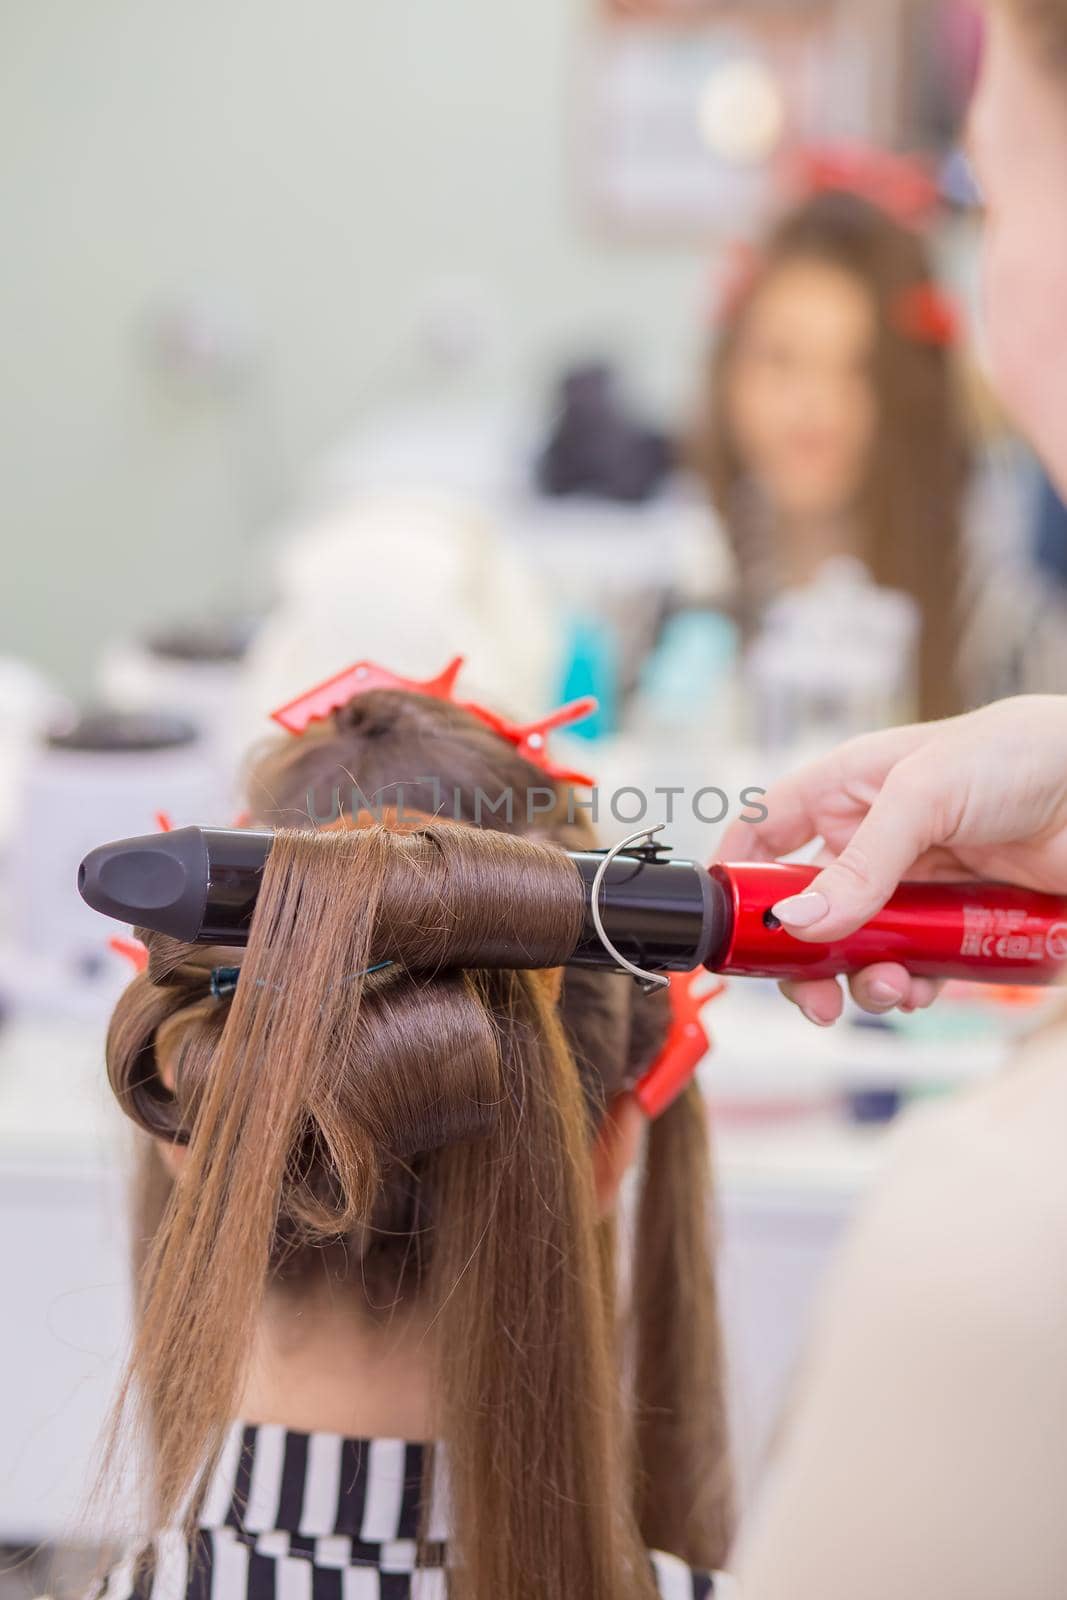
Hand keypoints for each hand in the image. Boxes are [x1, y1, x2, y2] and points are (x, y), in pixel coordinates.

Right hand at [720, 696, 1066, 1024]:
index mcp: (848, 791)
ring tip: (886, 989)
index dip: (739, 877)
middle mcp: (873, 841)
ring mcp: (914, 886)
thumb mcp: (923, 794)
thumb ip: (860, 863)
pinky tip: (920, 988)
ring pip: (857, 949)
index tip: (725, 925)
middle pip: (806, 910)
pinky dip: (909, 987)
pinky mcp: (957, 923)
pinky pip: (914, 968)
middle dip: (798, 956)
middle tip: (808, 994)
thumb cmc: (1019, 752)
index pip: (767, 834)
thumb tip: (800, 923)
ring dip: (857, 979)